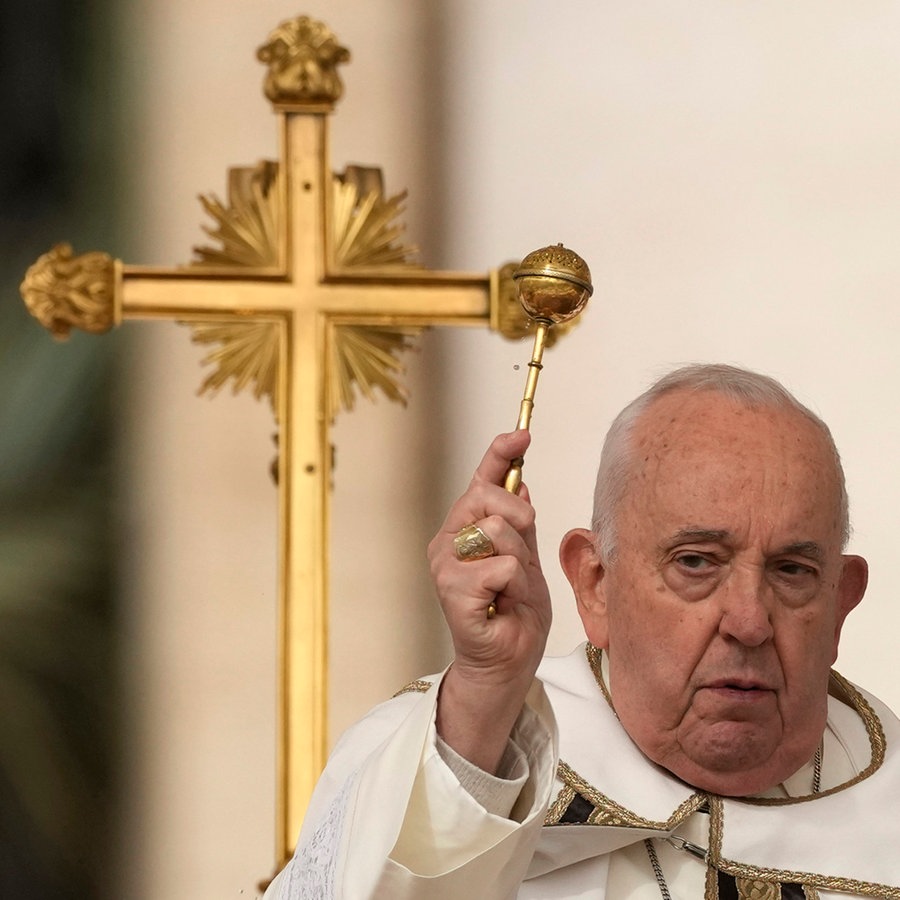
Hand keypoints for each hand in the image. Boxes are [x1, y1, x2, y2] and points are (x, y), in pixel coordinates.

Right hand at [427, 430, 551, 772]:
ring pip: (497, 530)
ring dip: (520, 561)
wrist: (507, 663)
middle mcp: (447, 542)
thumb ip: (520, 523)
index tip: (521, 433)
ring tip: (511, 588)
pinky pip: (501, 566)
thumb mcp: (526, 557)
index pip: (480, 480)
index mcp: (464, 529)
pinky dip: (515, 586)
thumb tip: (520, 478)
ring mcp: (445, 566)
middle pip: (487, 496)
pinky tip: (503, 605)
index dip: (499, 453)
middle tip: (524, 551)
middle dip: (520, 517)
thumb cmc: (515, 612)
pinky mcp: (452, 591)